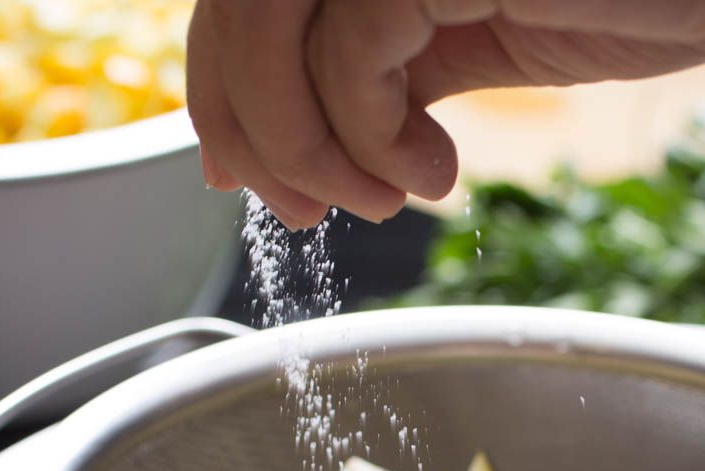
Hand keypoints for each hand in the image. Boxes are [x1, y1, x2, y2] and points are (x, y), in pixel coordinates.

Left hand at [187, 0, 704, 227]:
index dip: (226, 93)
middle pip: (238, 5)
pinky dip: (371, 135)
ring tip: (383, 200)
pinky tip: (436, 177)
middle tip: (306, 214)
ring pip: (273, 23)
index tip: (252, 184)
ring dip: (308, 142)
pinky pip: (357, 46)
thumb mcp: (478, 42)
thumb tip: (283, 151)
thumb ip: (380, 74)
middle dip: (251, 128)